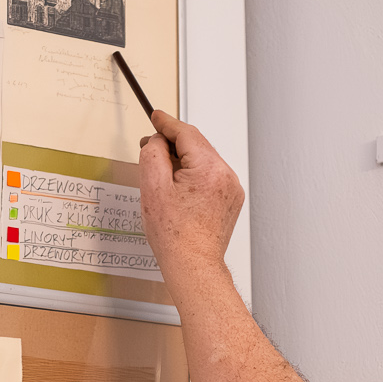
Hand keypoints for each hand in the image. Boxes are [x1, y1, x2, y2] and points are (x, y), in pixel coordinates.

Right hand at [138, 110, 243, 274]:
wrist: (192, 264)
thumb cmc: (174, 235)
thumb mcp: (152, 187)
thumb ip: (152, 154)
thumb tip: (157, 141)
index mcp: (208, 168)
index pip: (186, 133)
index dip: (167, 123)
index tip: (156, 117)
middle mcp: (225, 175)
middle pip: (196, 145)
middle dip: (173, 145)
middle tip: (151, 149)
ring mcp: (231, 188)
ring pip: (203, 161)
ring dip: (184, 162)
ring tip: (164, 181)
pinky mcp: (231, 199)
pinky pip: (211, 177)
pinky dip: (195, 176)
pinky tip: (180, 193)